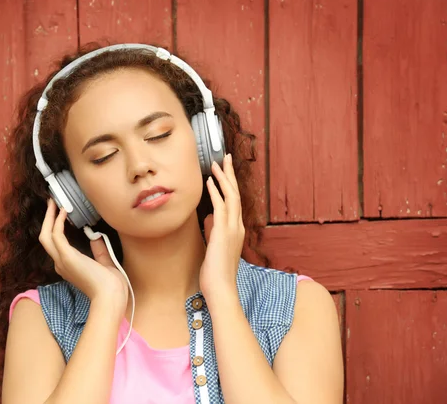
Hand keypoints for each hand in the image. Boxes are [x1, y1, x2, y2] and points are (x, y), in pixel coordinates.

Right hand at [39, 199, 127, 314]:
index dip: (56, 228)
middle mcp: (60, 264)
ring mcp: (62, 261)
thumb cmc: (111, 286)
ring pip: (45, 235)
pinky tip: (64, 211)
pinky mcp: (67, 256)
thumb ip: (99, 251)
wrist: (111, 297)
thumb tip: (96, 238)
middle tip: (52, 203)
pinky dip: (58, 221)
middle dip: (47, 220)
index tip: (62, 214)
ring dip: (49, 217)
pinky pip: (56, 235)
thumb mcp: (105, 264)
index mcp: (68, 267)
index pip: (56, 246)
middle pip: (45, 238)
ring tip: (54, 202)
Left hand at [200, 153, 244, 296]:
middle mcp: (237, 226)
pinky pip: (221, 206)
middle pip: (236, 193)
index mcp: (236, 230)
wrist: (220, 288)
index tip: (224, 171)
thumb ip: (214, 230)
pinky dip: (216, 191)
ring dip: (223, 178)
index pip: (234, 201)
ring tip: (216, 163)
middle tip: (225, 157)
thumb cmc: (215, 271)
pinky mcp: (223, 232)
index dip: (230, 184)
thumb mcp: (214, 246)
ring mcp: (232, 228)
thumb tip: (209, 218)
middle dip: (230, 174)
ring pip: (231, 196)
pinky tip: (209, 181)